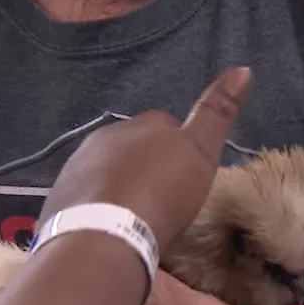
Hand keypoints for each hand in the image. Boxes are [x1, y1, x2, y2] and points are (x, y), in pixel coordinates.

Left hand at [40, 67, 253, 245]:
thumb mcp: (200, 153)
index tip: (186, 174)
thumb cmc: (161, 192)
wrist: (106, 235)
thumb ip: (217, 114)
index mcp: (139, 125)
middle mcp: (103, 138)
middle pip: (130, 146)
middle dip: (145, 164)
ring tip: (135, 217)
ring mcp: (76, 168)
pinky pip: (84, 198)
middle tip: (162, 198)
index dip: (178, 147)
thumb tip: (243, 69)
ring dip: (119, 187)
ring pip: (104, 171)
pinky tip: (109, 229)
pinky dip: (97, 208)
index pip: (164, 124)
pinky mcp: (60, 200)